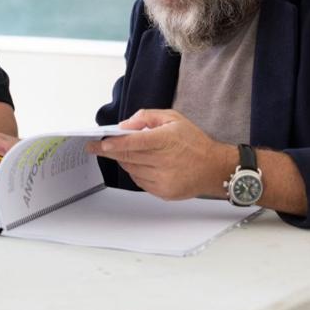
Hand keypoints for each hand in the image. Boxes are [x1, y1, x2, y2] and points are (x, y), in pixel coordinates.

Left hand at [84, 109, 233, 199]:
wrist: (214, 168)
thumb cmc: (194, 142)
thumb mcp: (173, 118)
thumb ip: (147, 117)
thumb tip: (125, 125)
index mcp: (165, 140)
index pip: (133, 142)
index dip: (114, 143)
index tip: (99, 143)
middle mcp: (164, 161)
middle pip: (128, 157)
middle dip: (108, 152)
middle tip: (96, 147)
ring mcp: (163, 179)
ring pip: (131, 169)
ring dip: (123, 161)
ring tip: (124, 153)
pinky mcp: (164, 192)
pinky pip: (140, 181)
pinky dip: (135, 172)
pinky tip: (141, 164)